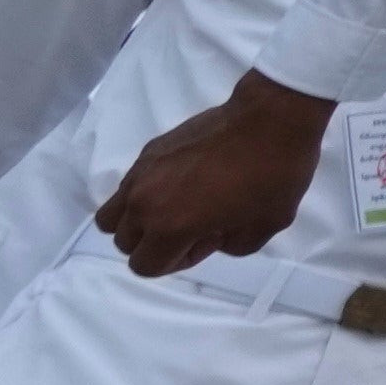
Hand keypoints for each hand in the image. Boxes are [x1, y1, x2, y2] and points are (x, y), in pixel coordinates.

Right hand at [100, 78, 335, 276]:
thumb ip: (230, 247)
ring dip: (138, 221)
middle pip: (124, 242)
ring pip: (113, 214)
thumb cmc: (273, 175)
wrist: (270, 118)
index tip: (208, 241)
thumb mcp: (264, 227)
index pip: (145, 266)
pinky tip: (183, 181)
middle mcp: (143, 201)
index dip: (177, 262)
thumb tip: (211, 236)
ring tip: (176, 208)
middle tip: (196, 226)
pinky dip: (144, 194)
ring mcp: (141, 172)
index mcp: (169, 226)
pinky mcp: (148, 150)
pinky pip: (129, 185)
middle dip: (155, 244)